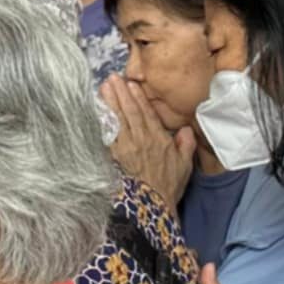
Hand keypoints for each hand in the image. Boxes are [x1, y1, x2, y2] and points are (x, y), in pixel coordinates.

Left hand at [101, 75, 195, 207]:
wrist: (153, 204)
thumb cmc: (169, 184)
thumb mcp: (185, 163)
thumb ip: (185, 144)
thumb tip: (186, 129)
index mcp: (158, 139)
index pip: (147, 114)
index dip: (138, 98)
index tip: (131, 84)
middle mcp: (141, 140)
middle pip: (129, 113)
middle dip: (120, 94)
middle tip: (112, 78)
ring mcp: (126, 148)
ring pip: (117, 121)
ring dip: (109, 104)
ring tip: (103, 89)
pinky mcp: (115, 157)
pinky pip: (108, 136)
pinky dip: (102, 123)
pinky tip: (97, 113)